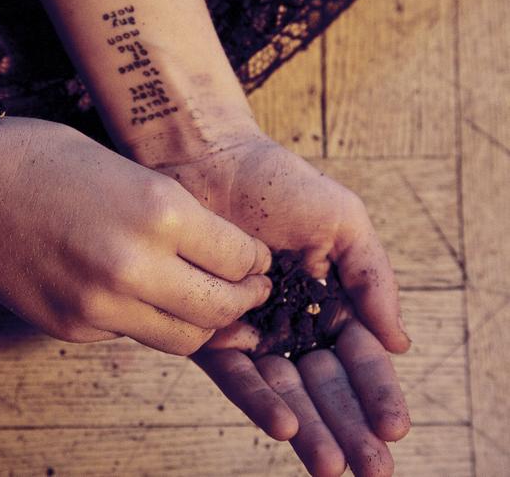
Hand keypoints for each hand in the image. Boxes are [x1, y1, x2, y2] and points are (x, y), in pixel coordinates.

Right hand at [0, 118, 272, 354]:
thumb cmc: (49, 160)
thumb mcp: (132, 173)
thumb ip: (180, 221)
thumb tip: (222, 259)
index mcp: (159, 211)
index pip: (240, 258)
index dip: (256, 262)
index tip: (255, 261)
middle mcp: (134, 265)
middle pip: (221, 309)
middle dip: (245, 301)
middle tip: (249, 291)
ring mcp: (99, 305)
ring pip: (184, 338)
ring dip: (205, 324)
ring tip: (207, 304)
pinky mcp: (71, 328)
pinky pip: (133, 336)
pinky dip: (150, 321)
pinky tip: (143, 298)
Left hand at [145, 126, 410, 475]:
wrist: (209, 160)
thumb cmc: (278, 184)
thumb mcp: (342, 222)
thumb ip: (372, 278)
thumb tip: (398, 342)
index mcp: (328, 299)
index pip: (357, 356)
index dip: (377, 392)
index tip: (395, 429)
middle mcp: (290, 322)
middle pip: (324, 384)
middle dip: (348, 426)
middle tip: (372, 471)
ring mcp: (250, 330)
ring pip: (284, 388)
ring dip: (311, 427)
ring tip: (332, 465)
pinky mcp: (207, 330)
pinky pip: (235, 372)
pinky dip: (259, 398)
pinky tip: (283, 424)